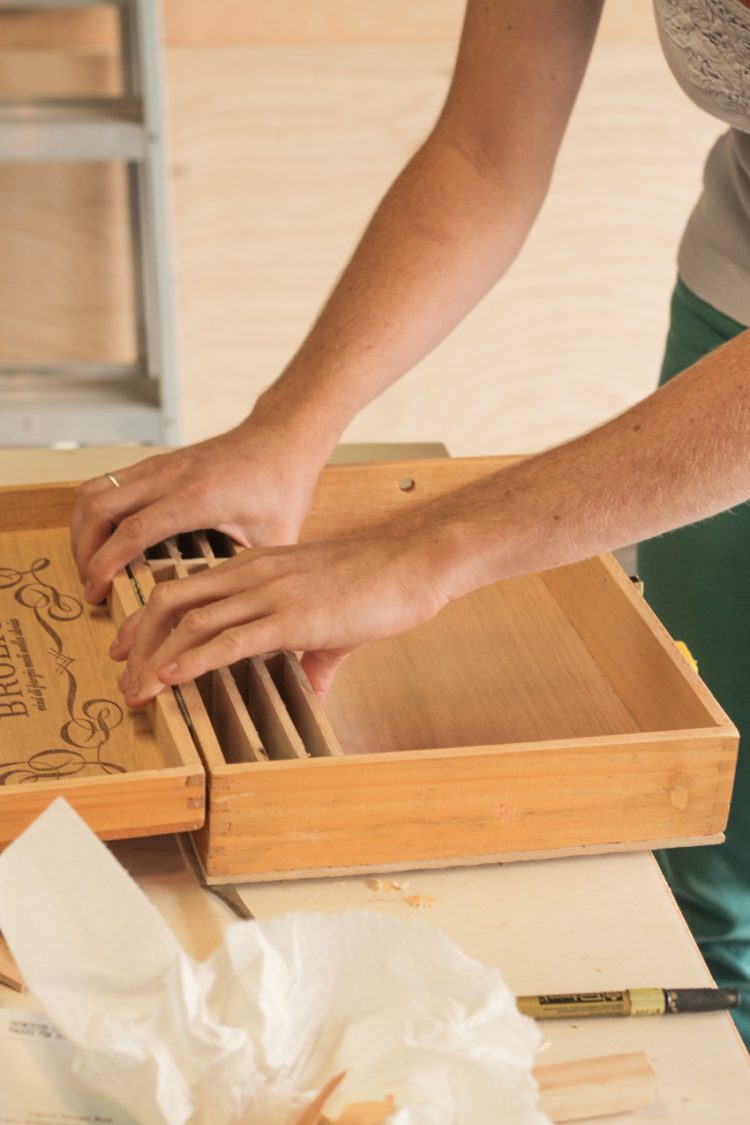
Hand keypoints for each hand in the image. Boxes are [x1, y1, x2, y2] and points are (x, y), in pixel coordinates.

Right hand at [70, 422, 320, 603]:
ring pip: (94, 490)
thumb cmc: (281, 486)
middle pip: (99, 507)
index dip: (106, 564)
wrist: (281, 438)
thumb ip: (250, 574)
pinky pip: (106, 482)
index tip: (96, 593)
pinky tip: (103, 539)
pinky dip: (93, 512)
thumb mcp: (275, 536)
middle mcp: (171, 475)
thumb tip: (234, 614)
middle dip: (84, 551)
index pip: (134, 530)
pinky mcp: (155, 462)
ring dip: (82, 529)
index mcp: (199, 497)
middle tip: (90, 586)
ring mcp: (159, 464)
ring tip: (89, 565)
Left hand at [109, 517, 448, 703]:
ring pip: (191, 621)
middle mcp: (253, 574)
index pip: (184, 586)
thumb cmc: (377, 584)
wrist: (414, 563)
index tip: (132, 649)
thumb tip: (312, 689)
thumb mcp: (331, 618)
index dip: (148, 619)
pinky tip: (173, 678)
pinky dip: (193, 659)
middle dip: (137, 639)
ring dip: (156, 658)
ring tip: (139, 691)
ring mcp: (270, 593)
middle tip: (124, 674)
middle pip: (170, 600)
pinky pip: (229, 638)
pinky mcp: (292, 618)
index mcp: (256, 567)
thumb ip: (312, 654)